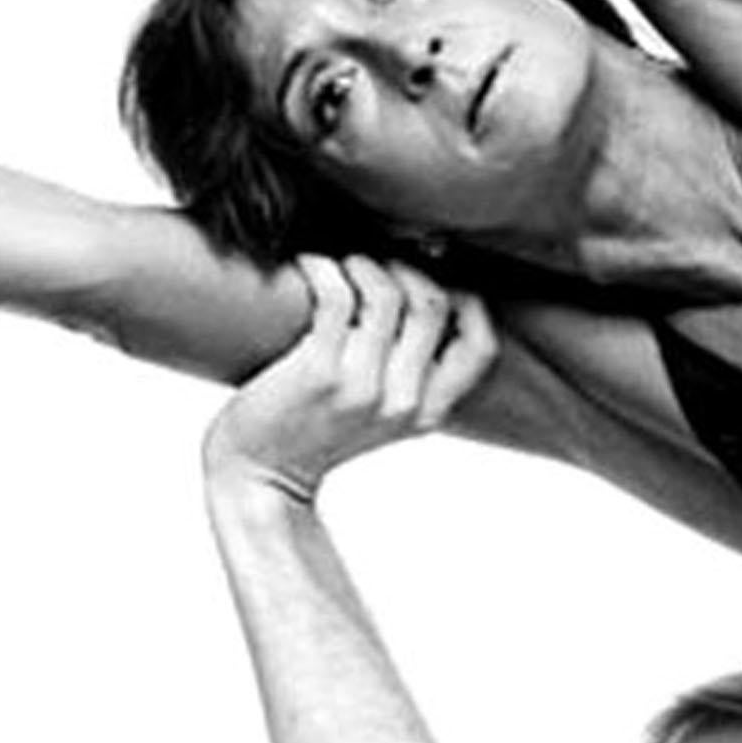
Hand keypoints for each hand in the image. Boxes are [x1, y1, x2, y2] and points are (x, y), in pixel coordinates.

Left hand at [203, 256, 498, 502]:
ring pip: (388, 294)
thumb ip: (405, 377)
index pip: (480, 347)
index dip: (468, 301)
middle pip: (432, 304)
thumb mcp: (379, 417)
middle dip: (406, 268)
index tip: (434, 280)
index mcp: (426, 412)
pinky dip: (323, 269)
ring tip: (341, 266)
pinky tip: (309, 267)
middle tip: (373, 265)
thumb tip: (415, 300)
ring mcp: (362, 387)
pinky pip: (337, 296)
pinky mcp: (319, 371)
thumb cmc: (311, 434)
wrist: (260, 478)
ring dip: (362, 264)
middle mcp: (402, 401)